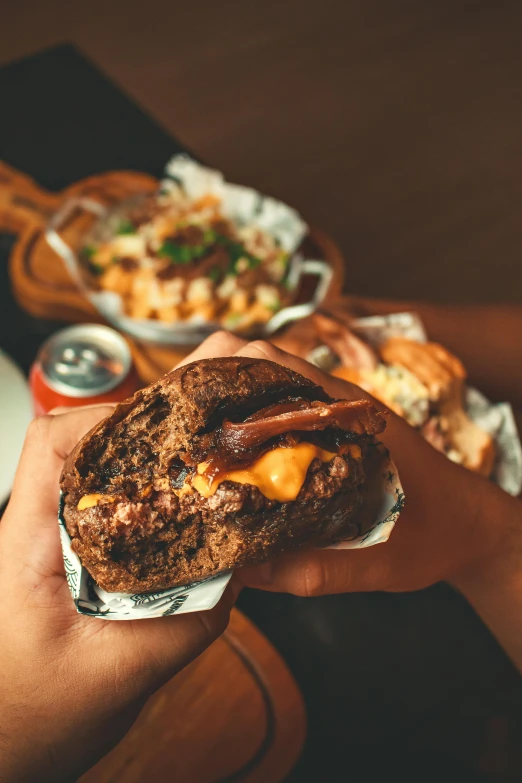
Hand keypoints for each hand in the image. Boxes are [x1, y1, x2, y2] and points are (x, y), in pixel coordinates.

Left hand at [0, 407, 235, 782]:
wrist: (6, 744)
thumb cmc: (28, 717)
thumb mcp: (111, 677)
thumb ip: (178, 626)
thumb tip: (238, 571)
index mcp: (28, 538)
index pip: (51, 442)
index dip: (108, 419)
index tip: (169, 433)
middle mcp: (45, 526)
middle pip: (92, 442)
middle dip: (152, 435)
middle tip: (208, 449)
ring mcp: (65, 539)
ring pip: (115, 472)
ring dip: (162, 467)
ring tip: (209, 476)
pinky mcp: (87, 556)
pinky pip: (129, 509)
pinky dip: (166, 504)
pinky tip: (197, 521)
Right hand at [180, 332, 517, 598]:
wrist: (472, 525)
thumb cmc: (435, 536)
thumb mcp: (379, 562)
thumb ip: (316, 569)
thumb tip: (242, 570)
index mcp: (348, 417)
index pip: (274, 363)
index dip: (219, 371)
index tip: (179, 401)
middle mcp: (335, 403)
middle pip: (257, 358)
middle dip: (204, 379)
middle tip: (168, 422)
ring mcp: (331, 412)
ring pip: (262, 378)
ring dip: (219, 395)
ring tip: (182, 435)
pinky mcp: (328, 430)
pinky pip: (274, 407)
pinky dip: (240, 418)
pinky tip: (220, 456)